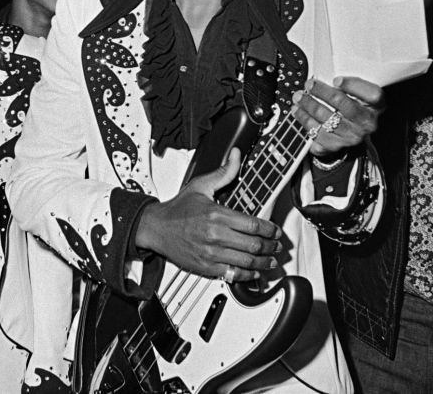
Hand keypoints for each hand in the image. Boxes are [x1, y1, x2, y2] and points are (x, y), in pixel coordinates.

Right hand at [134, 148, 281, 282]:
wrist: (156, 228)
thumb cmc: (178, 209)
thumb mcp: (201, 186)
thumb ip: (224, 173)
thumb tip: (236, 156)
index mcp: (216, 214)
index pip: (253, 225)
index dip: (270, 229)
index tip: (275, 230)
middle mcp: (215, 235)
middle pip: (254, 245)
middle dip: (270, 246)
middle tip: (276, 245)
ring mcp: (211, 253)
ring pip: (247, 262)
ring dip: (264, 262)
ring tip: (270, 260)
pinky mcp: (206, 267)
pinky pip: (233, 274)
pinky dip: (248, 275)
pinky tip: (254, 273)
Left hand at [292, 76, 384, 157]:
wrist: (350, 133)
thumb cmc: (352, 106)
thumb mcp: (358, 93)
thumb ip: (349, 84)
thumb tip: (326, 74)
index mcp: (377, 106)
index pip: (372, 94)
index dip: (354, 85)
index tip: (336, 79)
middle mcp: (367, 123)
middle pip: (343, 105)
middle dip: (322, 92)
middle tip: (309, 84)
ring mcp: (352, 137)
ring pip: (327, 120)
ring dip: (309, 106)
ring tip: (299, 97)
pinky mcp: (337, 146)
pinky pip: (318, 134)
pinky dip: (305, 121)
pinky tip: (298, 112)